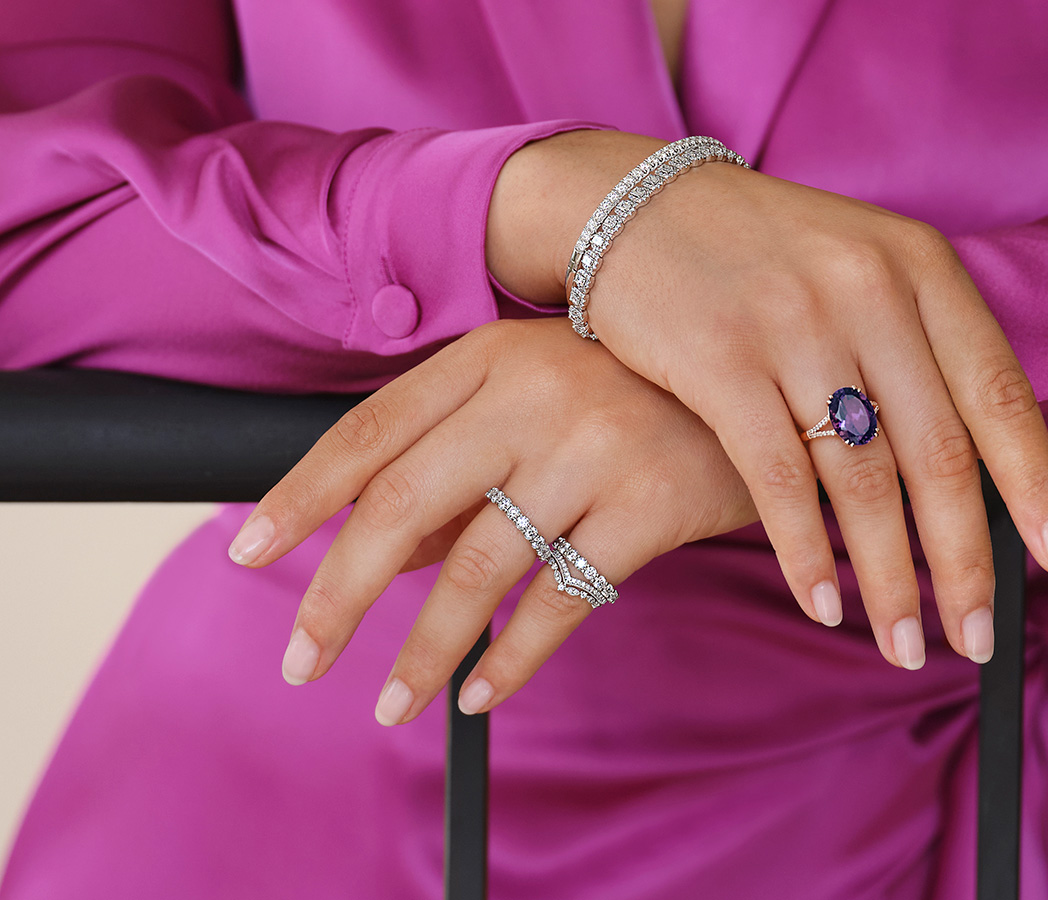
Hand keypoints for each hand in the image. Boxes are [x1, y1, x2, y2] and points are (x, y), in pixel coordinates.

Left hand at [225, 317, 754, 723]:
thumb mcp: (538, 404)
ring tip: (388, 700)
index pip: (368, 431)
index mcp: (489, 357)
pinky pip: (562, 598)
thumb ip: (458, 471)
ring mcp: (593, 447)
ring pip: (478, 564)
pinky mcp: (649, 504)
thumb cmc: (641, 395)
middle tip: (302, 659)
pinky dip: (515, 657)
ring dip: (424, 648)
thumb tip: (382, 561)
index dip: (301, 496)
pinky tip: (482, 692)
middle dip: (339, 593)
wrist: (770, 387)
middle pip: (404, 504)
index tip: (249, 551)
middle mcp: (532, 393)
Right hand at [487, 129, 1047, 666]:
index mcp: (920, 267)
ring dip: (888, 579)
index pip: (1000, 394)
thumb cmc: (756, 254)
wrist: (630, 205)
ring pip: (864, 482)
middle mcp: (869, 290)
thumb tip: (973, 469)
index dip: (1035, 486)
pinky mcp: (721, 361)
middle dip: (963, 564)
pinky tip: (822, 602)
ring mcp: (795, 324)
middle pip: (939, 455)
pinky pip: (780, 482)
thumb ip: (916, 349)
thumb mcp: (858, 268)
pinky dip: (806, 554)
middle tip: (974, 636)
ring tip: (903, 643)